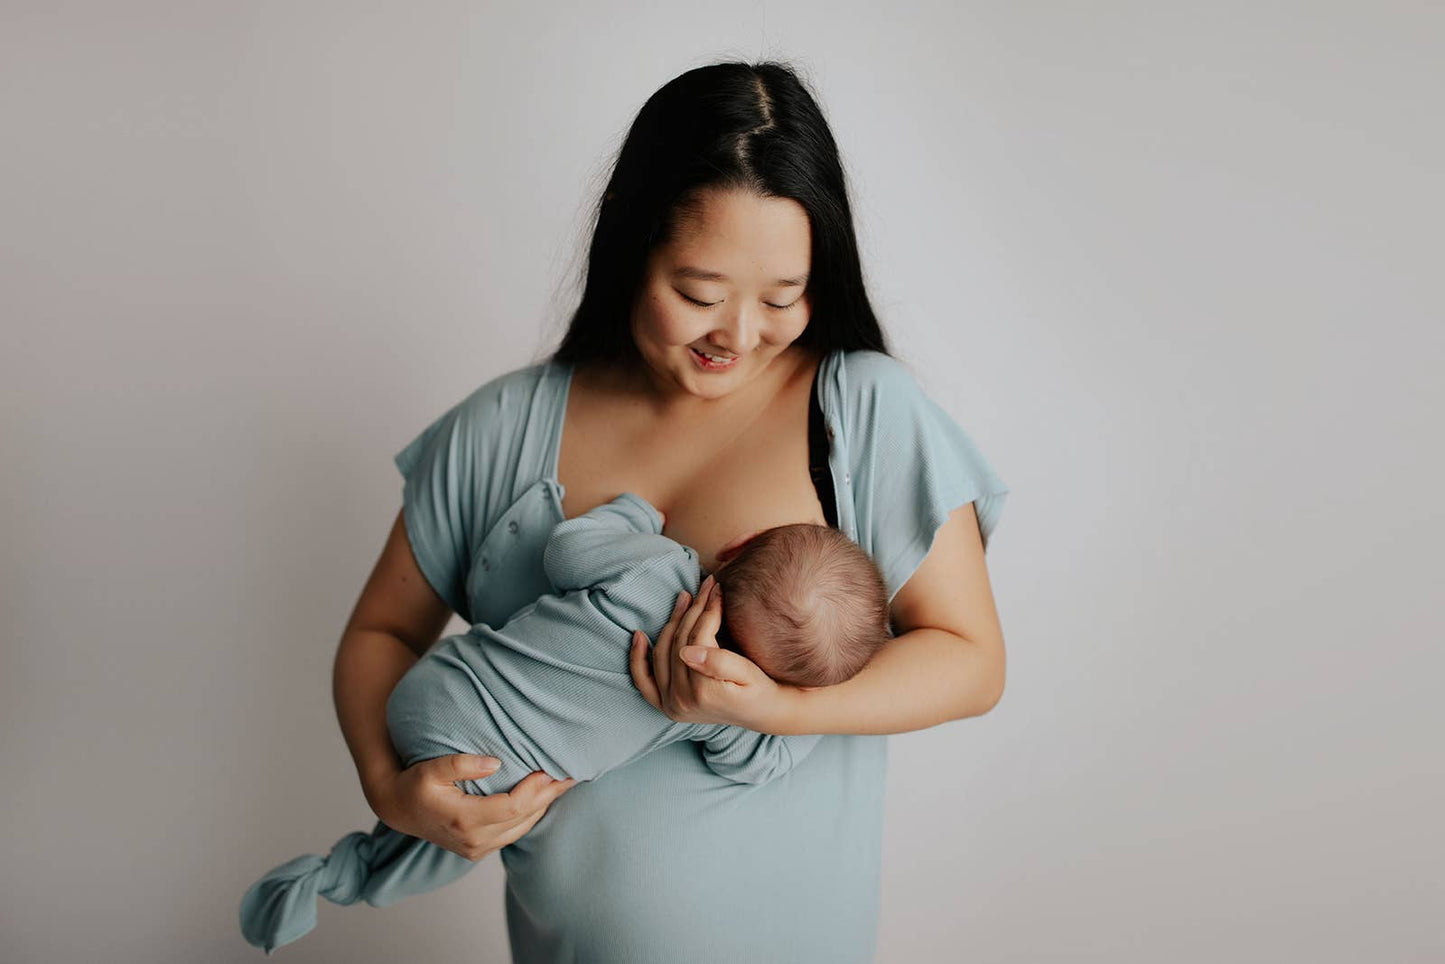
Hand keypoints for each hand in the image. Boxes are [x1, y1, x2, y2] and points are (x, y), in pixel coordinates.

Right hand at [365, 755, 575, 860]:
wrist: (399, 810)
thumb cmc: (414, 784)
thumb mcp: (431, 769)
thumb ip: (460, 763)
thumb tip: (496, 762)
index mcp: (464, 820)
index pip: (513, 807)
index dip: (535, 789)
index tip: (550, 768)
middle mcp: (474, 840)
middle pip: (523, 818)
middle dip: (548, 796)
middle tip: (571, 774)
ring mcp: (476, 849)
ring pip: (522, 828)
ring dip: (544, 806)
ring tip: (564, 784)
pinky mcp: (478, 850)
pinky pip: (514, 833)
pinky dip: (531, 815)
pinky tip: (543, 799)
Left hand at [629, 574, 799, 732]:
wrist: (761, 712)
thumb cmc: (760, 689)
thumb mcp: (749, 674)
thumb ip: (720, 663)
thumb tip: (688, 650)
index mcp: (703, 692)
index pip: (699, 637)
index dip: (709, 609)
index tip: (718, 589)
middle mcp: (680, 700)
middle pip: (680, 642)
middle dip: (694, 610)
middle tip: (705, 585)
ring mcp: (669, 704)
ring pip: (663, 651)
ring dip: (672, 622)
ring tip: (685, 597)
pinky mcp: (664, 705)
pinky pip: (643, 680)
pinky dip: (638, 658)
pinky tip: (638, 635)